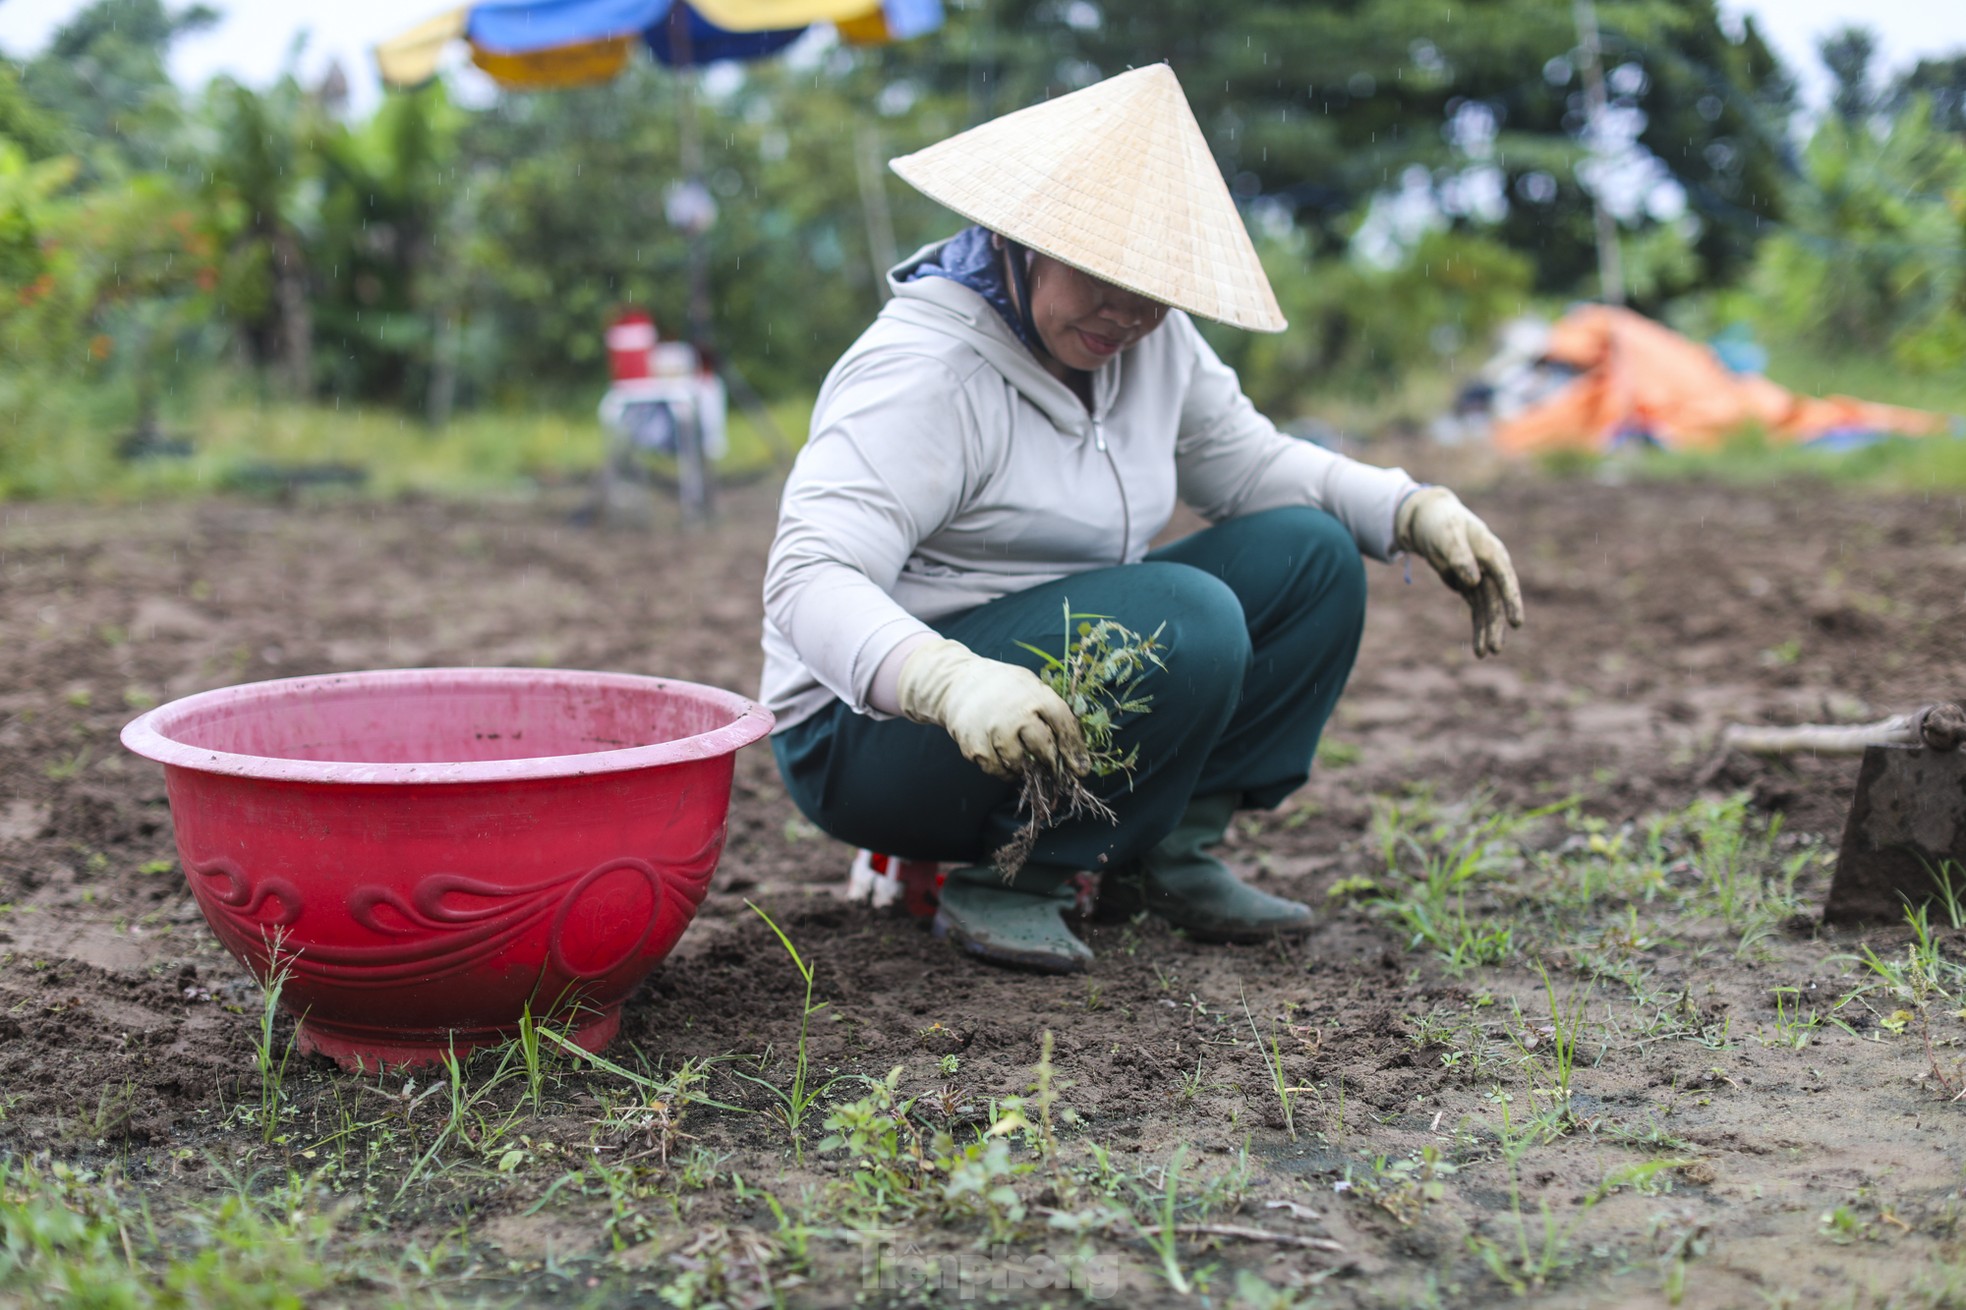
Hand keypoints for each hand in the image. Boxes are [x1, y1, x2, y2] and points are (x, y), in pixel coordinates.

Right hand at [895, 638, 1090, 779]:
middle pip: (1043, 750)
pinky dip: (1004, 771)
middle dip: (1051, 764)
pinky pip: (996, 770)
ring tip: (1024, 761)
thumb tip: (1075, 746)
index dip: (1074, 749)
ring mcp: (993, 732)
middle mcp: (1015, 714)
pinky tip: (1005, 760)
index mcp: (1035, 696)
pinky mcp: (975, 746)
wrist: (957, 682)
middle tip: (1053, 770)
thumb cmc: (1003, 686)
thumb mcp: (1030, 685)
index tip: (1081, 768)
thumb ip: (1050, 709)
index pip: (1064, 726)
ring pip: (1019, 765)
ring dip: (1025, 768)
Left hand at [1395, 486, 1525, 657]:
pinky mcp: (1469, 587)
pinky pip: (1476, 610)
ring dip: (1486, 631)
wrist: (1429, 520)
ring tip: (1484, 654)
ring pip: (1487, 609)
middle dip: (1495, 625)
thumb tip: (1473, 581)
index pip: (1505, 580)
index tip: (1516, 623)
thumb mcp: (1447, 536)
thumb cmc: (1440, 523)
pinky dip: (1477, 626)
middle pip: (1496, 601)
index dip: (1512, 601)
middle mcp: (1491, 568)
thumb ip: (1459, 557)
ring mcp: (1481, 578)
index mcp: (1492, 553)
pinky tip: (1478, 647)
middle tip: (1495, 649)